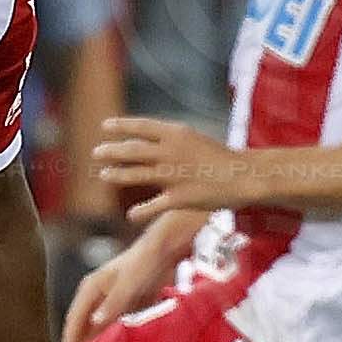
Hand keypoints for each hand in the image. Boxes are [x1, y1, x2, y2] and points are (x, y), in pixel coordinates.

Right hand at [61, 236, 161, 341]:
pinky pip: (113, 326)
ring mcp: (110, 301)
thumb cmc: (143, 262)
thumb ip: (112, 303)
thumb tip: (94, 323)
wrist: (164, 249)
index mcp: (90, 288)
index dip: (69, 341)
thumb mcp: (128, 284)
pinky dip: (112, 340)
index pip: (74, 320)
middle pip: (83, 326)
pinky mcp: (125, 305)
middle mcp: (96, 296)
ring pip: (98, 328)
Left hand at [94, 115, 245, 222]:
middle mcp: (171, 152)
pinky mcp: (179, 197)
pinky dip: (140, 211)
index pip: (142, 127)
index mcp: (177, 134)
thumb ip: (168, 141)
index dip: (121, 126)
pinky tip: (131, 215)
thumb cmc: (218, 157)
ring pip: (136, 174)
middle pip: (132, 150)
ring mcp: (174, 175)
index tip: (105, 127)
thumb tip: (141, 142)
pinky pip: (153, 206)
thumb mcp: (193, 140)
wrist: (245, 176)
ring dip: (116, 175)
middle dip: (111, 151)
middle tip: (96, 152)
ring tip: (104, 175)